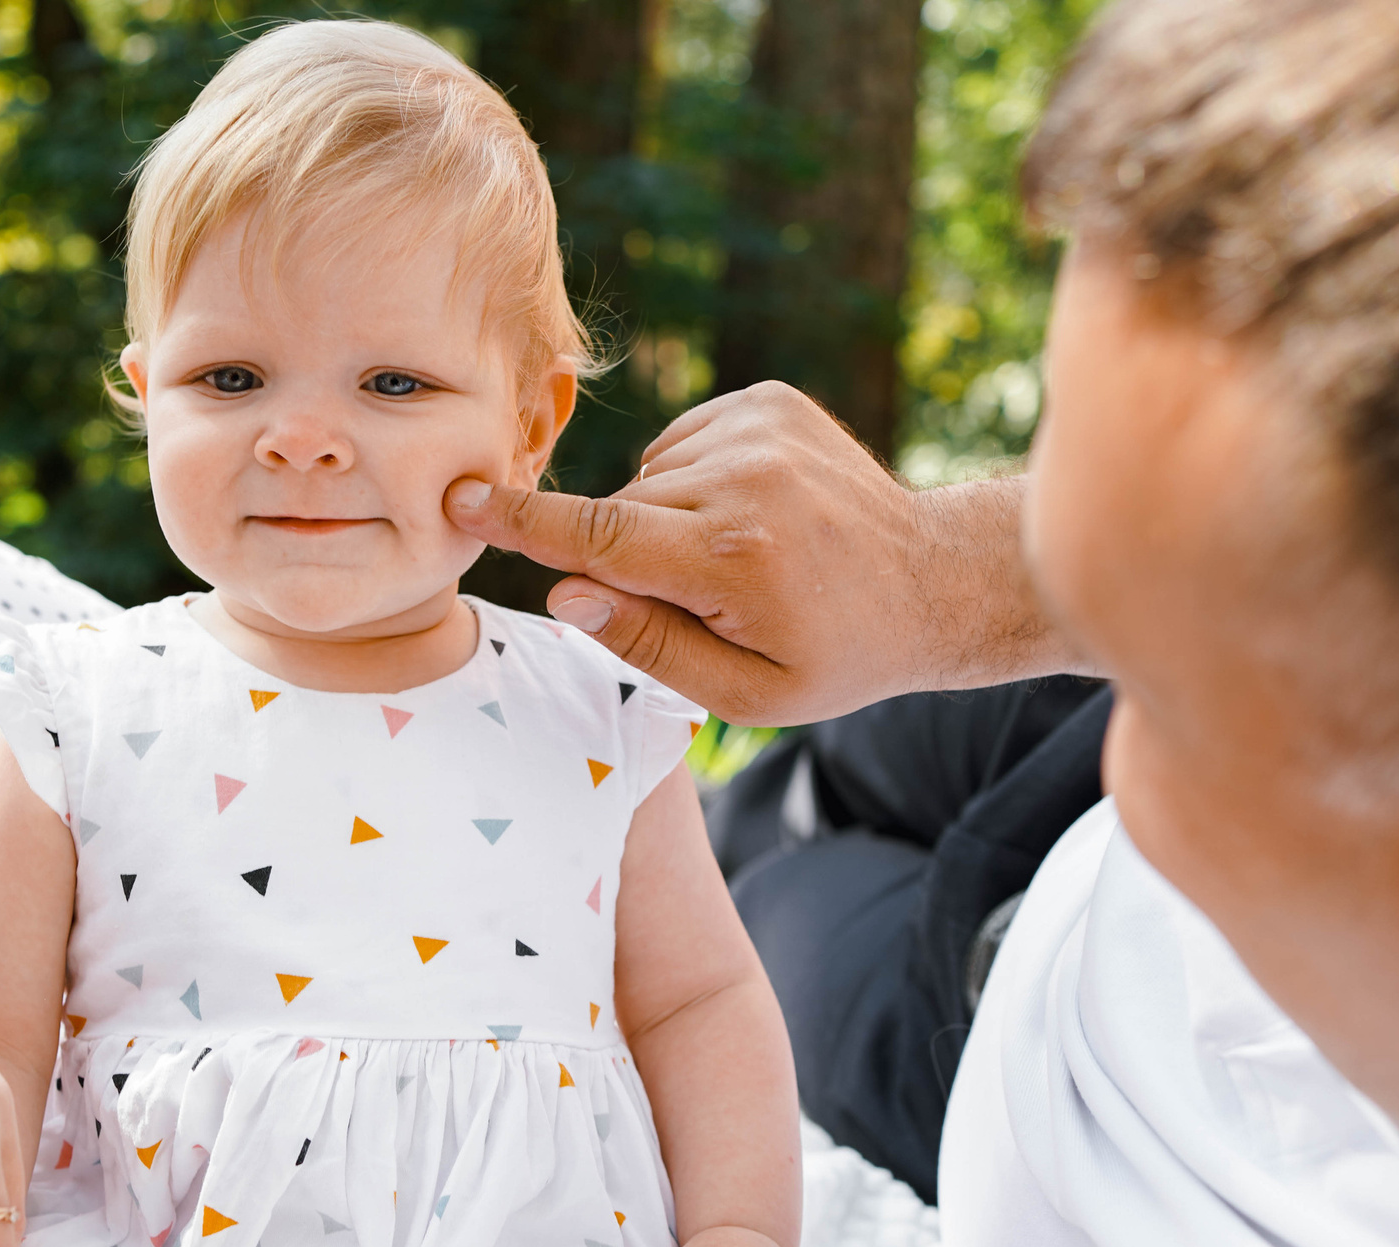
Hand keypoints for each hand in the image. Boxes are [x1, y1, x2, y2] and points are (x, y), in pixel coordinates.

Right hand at [444, 382, 1070, 725]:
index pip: (601, 535)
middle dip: (632, 558)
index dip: (526, 523)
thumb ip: (647, 645)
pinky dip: (693, 481)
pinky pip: (682, 444)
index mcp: (734, 556)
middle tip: (704, 599)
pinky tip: (747, 516)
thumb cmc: (836, 654)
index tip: (465, 500)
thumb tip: (566, 593)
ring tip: (737, 559)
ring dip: (665, 520)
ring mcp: (758, 426)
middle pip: (620, 513)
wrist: (933, 581)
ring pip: (649, 478)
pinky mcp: (768, 400)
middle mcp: (743, 477)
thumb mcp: (746, 693)